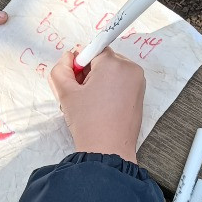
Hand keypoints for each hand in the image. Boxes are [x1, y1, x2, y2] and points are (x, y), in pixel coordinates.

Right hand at [48, 48, 144, 162]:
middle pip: (103, 60)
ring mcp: (138, 82)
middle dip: (89, 73)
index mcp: (114, 64)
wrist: (108, 150)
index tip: (76, 82)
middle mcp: (130, 68)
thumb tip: (69, 57)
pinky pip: (121, 82)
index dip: (79, 65)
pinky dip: (109, 90)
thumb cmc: (88, 121)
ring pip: (111, 72)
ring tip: (91, 104)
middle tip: (80, 95)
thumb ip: (60, 68)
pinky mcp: (140, 94)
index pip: (92, 51)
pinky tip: (101, 108)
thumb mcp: (65, 92)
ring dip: (99, 82)